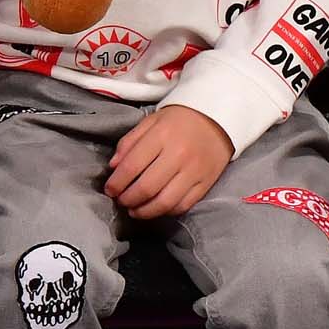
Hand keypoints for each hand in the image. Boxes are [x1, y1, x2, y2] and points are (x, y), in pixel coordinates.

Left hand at [107, 104, 234, 219]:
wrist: (219, 117)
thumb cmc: (180, 120)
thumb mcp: (151, 121)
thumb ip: (129, 142)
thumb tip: (113, 167)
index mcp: (162, 136)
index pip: (132, 166)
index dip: (116, 183)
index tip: (109, 190)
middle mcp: (179, 155)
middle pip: (147, 187)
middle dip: (127, 199)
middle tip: (121, 200)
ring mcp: (195, 171)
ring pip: (165, 202)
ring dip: (144, 211)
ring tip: (134, 210)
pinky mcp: (206, 182)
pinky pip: (183, 205)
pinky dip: (166, 211)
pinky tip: (156, 207)